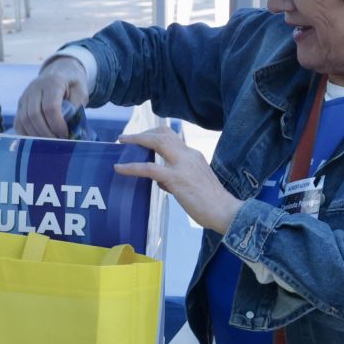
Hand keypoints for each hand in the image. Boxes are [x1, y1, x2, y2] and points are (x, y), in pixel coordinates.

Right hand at [15, 55, 88, 138]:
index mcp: (52, 82)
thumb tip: (70, 128)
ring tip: (49, 143)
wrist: (59, 72)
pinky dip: (26, 135)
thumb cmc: (72, 84)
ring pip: (24, 120)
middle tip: (57, 143)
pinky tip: (38, 140)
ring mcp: (25, 96)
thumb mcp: (82, 91)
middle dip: (46, 133)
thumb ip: (77, 107)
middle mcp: (34, 88)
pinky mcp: (20, 105)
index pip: (50, 107)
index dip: (57, 124)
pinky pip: (18, 123)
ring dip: (36, 136)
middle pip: (33, 115)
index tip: (65, 135)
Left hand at [113, 128, 243, 233]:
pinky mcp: (176, 178)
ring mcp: (182, 165)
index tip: (142, 138)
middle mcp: (188, 154)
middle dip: (144, 133)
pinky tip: (119, 168)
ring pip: (156, 142)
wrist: (225, 211)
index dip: (155, 135)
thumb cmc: (210, 202)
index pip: (173, 137)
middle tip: (126, 137)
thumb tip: (161, 182)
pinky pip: (149, 168)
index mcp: (193, 155)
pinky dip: (131, 167)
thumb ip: (177, 179)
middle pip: (164, 133)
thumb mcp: (193, 183)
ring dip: (137, 140)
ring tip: (121, 142)